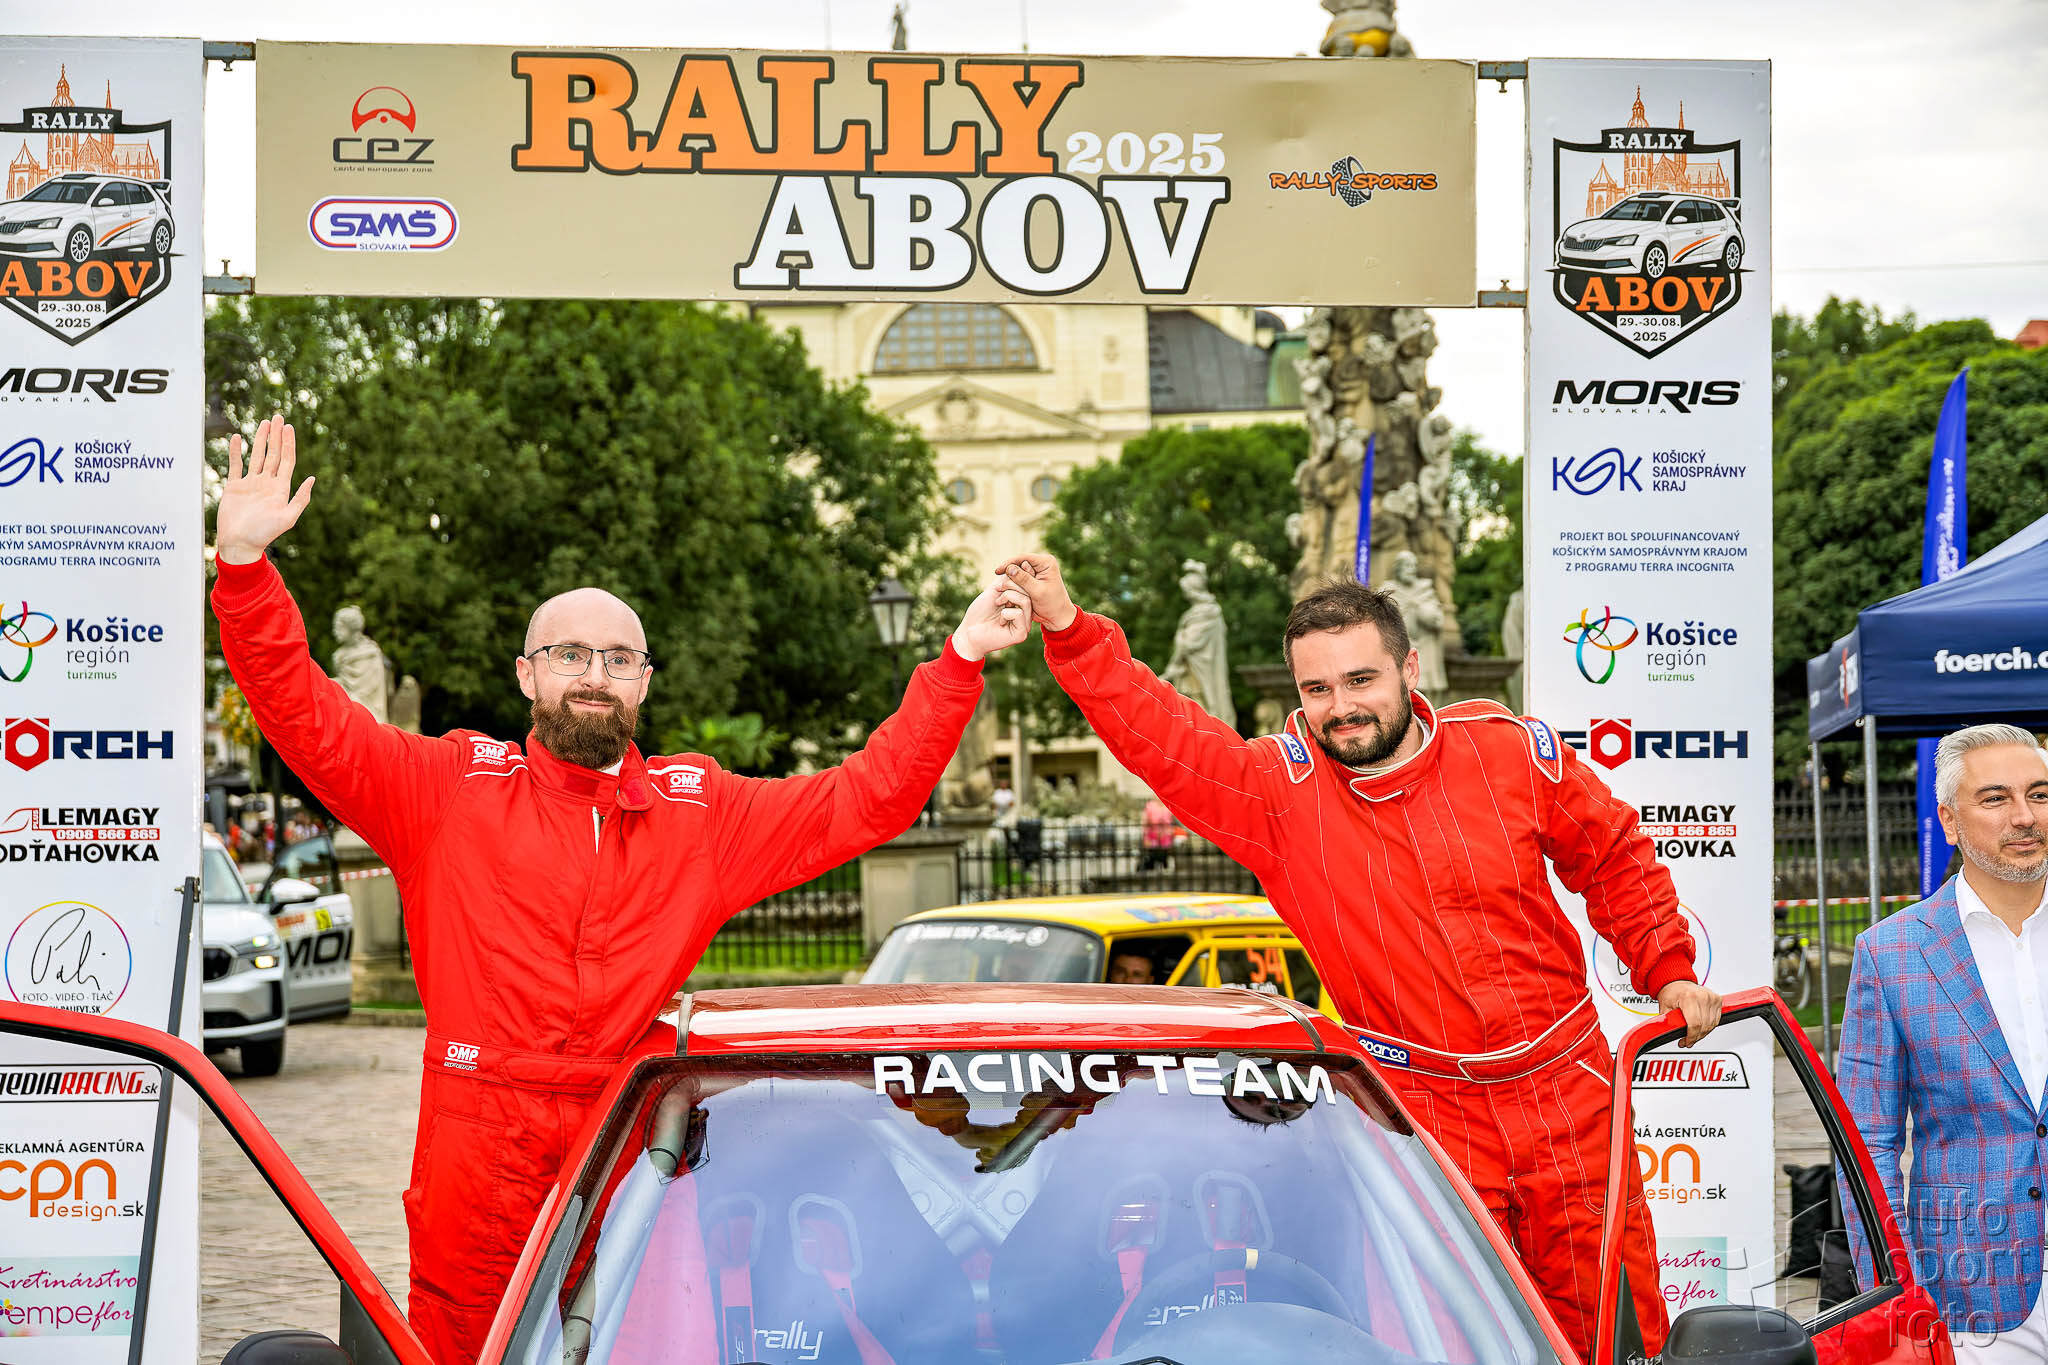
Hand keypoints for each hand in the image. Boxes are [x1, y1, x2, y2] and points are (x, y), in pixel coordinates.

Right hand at [216, 415, 313, 564]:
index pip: (287, 460)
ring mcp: (251, 484)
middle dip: (276, 436)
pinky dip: (237, 451)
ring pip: (257, 456)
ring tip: (264, 422)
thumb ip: (300, 499)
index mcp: (281, 489)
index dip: (289, 443)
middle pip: (274, 454)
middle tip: (278, 417)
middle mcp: (267, 483)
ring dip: (261, 439)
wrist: (240, 544)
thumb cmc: (264, 534)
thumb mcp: (287, 518)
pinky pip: (236, 465)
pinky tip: (239, 438)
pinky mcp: (235, 487)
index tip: (288, 427)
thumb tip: (312, 478)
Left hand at [950, 577, 1031, 661]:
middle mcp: (1026, 614)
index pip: (1028, 586)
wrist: (968, 632)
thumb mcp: (994, 590)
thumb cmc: (979, 612)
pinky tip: (999, 621)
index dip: (1020, 576)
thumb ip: (1008, 580)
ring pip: (1026, 601)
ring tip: (997, 603)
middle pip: (1029, 591)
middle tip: (996, 589)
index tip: (1008, 572)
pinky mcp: (1021, 634)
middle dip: (1011, 585)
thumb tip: (1023, 565)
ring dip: (1008, 597)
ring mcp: (1024, 625)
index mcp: (1021, 604)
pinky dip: (1006, 613)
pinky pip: (1019, 614)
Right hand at [998, 553, 1077, 631]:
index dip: (1008, 563)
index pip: (1023, 558)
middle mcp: (1041, 564)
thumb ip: (1024, 579)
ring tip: (1001, 589)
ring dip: (1009, 580)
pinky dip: (1012, 585)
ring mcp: (1035, 571)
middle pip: (1019, 563)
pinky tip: (1005, 591)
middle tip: (1000, 585)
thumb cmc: (1051, 604)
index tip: (997, 572)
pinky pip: (1018, 578)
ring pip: (1017, 571)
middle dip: (1009, 573)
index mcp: (1046, 562)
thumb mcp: (1037, 592)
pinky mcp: (1031, 579)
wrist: (1057, 616)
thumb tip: (1009, 568)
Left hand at [1656, 980, 1722, 1047]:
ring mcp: (1712, 998)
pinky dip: (1708, 1027)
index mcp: (1689, 997)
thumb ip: (1667, 1021)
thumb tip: (1667, 1034)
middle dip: (1695, 1037)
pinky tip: (1700, 1028)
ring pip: (1711, 1025)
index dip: (1691, 1037)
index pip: (1695, 1024)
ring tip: (1692, 1035)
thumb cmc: (1672, 992)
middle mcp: (1703, 996)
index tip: (1686, 1042)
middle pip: (1704, 1026)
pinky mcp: (1717, 999)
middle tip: (1687, 1041)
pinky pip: (1716, 1020)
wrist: (1678, 982)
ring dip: (1702, 1033)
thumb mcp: (1665, 1006)